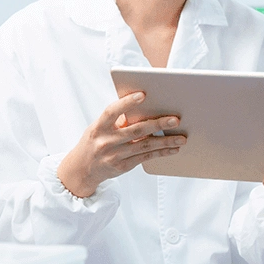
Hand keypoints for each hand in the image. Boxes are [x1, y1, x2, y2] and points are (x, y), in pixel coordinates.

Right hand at [57, 93, 185, 197]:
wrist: (82, 169)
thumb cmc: (96, 140)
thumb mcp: (100, 127)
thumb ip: (118, 118)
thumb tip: (146, 107)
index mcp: (99, 127)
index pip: (112, 111)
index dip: (126, 103)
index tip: (143, 94)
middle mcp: (106, 141)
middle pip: (135, 130)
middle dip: (157, 124)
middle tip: (176, 119)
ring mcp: (114, 155)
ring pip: (145, 146)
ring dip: (166, 141)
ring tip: (182, 137)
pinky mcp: (123, 166)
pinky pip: (146, 157)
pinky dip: (161, 152)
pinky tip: (174, 148)